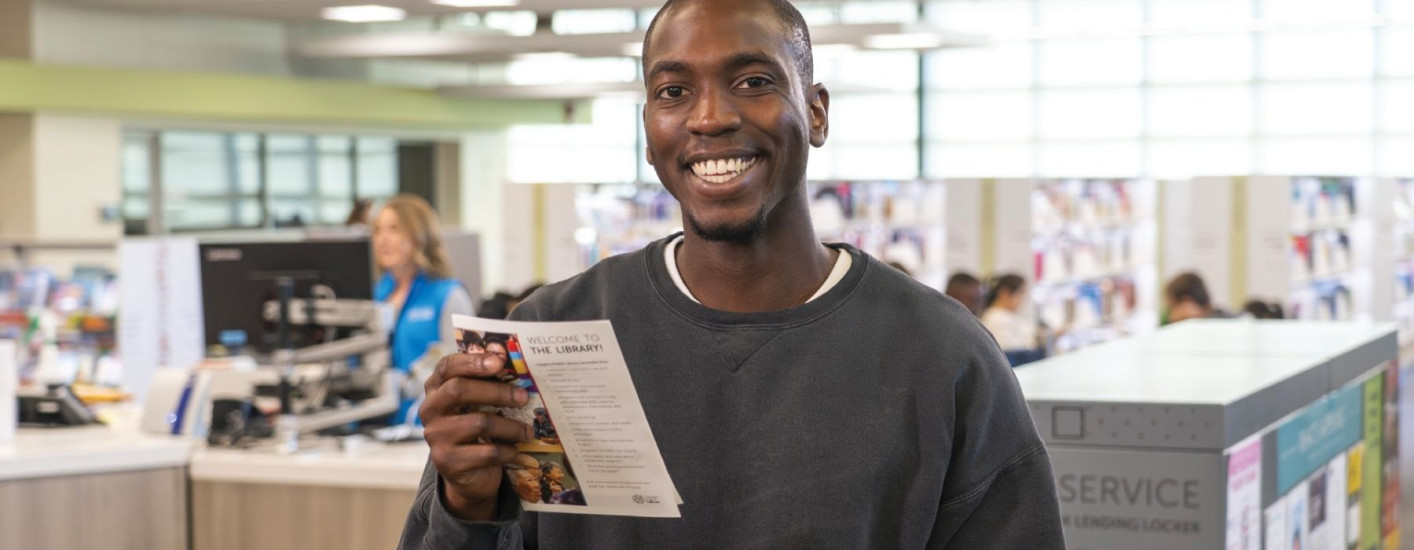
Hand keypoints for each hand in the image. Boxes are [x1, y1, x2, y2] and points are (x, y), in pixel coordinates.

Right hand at [421, 352, 533, 520]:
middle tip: (523, 397)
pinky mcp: (447, 462)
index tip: (500, 361)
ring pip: (479, 423)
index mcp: (436, 388)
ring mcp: (436, 436)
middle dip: (496, 392)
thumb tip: (514, 363)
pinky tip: (516, 451)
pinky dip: (508, 451)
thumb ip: (488, 383)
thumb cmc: (476, 427)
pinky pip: (487, 452)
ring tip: (528, 431)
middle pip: (459, 390)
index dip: (472, 361)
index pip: (447, 366)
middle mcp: (430, 410)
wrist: (468, 473)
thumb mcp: (478, 403)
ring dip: (511, 427)